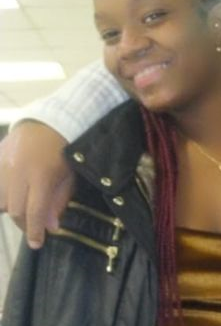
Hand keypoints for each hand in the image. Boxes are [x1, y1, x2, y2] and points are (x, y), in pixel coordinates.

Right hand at [0, 120, 74, 248]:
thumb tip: (51, 227)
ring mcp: (3, 166)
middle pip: (14, 210)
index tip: (37, 243)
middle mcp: (18, 173)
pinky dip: (1, 196)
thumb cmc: (64, 150)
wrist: (49, 122)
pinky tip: (10, 198)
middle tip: (33, 228)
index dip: (35, 231)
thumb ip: (59, 201)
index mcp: (42, 176)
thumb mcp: (69, 176)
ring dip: (10, 210)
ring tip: (22, 212)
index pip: (34, 211)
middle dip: (24, 223)